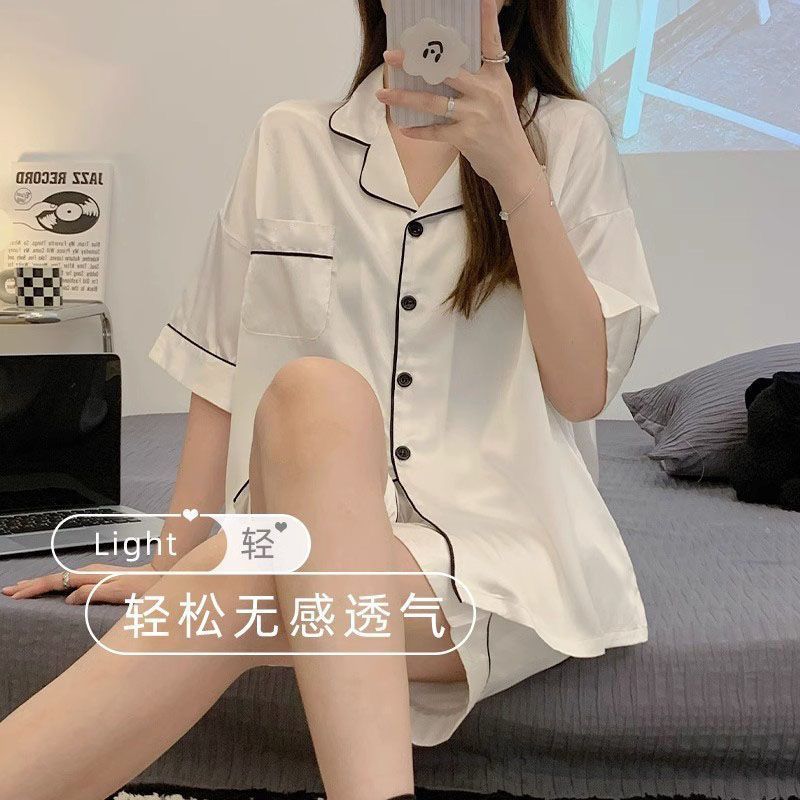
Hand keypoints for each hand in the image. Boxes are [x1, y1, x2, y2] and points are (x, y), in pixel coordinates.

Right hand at [2, 563, 159, 604]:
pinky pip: (69, 580)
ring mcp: (94, 573)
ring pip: (60, 578)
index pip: (54, 582)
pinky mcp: (99, 577)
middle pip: (53, 577)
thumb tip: (68, 599)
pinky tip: (53, 588)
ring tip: (23, 588)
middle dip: (29, 584)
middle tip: (8, 591)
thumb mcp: (117, 592)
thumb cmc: (143, 588)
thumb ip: (92, 593)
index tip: (15, 595)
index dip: (33, 589)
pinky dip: (54, 584)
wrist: (162, 577)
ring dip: (40, 583)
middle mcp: (90, 571)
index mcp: (90, 575)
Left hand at [376, 0, 537, 190]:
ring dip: (404, 97)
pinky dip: (417, 130)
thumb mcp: (497, 97)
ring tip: (383, 93)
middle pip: (446, 69)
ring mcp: (476, 114)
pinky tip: (403, 127)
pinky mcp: (466, 137)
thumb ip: (476, 80)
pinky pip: (434, 130)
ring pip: (432, 101)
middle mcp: (487, 91)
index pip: (491, 42)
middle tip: (391, 55)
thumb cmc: (502, 130)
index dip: (487, 18)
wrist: (513, 165)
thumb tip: (442, 66)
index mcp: (496, 76)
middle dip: (415, 61)